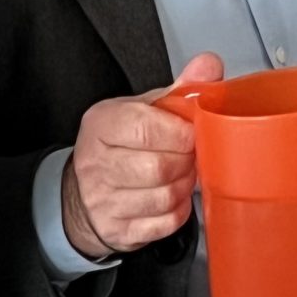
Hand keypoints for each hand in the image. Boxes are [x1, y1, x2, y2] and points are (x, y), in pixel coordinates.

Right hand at [61, 53, 222, 258]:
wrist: (86, 190)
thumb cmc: (121, 144)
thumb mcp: (143, 108)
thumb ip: (180, 88)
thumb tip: (210, 66)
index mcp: (102, 124)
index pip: (144, 128)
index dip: (179, 133)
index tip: (193, 133)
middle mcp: (96, 163)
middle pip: (157, 167)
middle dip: (185, 162)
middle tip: (190, 156)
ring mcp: (103, 200)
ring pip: (162, 197)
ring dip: (184, 187)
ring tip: (183, 175)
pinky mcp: (117, 229)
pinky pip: (163, 224)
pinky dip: (178, 211)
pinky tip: (174, 198)